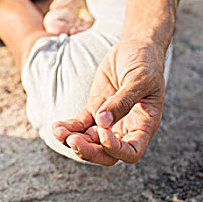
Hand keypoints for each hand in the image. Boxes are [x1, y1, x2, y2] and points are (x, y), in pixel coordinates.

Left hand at [52, 41, 165, 165]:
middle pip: (106, 153)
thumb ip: (122, 101)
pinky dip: (68, 128)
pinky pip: (79, 125)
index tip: (103, 133)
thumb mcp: (139, 80)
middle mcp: (125, 128)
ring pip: (89, 141)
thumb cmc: (145, 63)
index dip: (116, 150)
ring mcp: (108, 121)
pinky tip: (57, 126)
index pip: (131, 152)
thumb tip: (102, 122)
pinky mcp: (94, 110)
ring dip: (73, 140)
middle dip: (88, 151)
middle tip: (72, 140)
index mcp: (143, 126)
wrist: (135, 47)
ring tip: (58, 131)